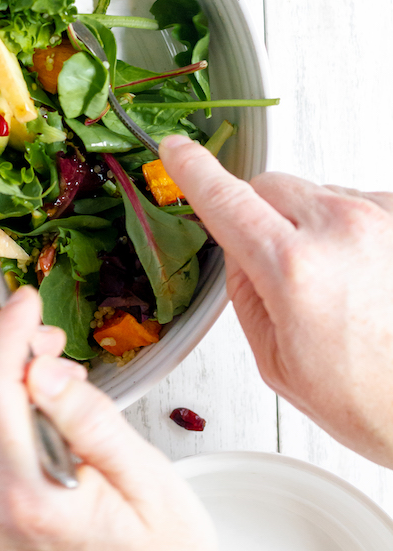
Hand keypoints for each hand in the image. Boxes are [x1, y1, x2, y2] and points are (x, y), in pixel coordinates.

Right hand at [161, 134, 392, 466]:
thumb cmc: (367, 397)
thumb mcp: (275, 359)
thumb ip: (245, 290)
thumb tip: (237, 247)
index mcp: (294, 267)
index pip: (226, 200)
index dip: (193, 172)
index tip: (177, 152)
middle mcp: (341, 229)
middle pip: (270, 187)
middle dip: (261, 217)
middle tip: (278, 269)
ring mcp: (380, 218)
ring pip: (315, 195)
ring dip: (310, 226)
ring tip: (336, 285)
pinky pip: (356, 205)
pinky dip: (348, 232)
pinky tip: (361, 276)